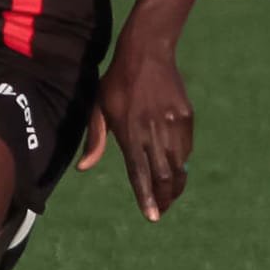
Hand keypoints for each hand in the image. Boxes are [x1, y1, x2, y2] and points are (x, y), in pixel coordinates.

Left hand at [76, 39, 192, 221]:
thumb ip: (94, 139)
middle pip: (162, 174)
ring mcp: (172, 122)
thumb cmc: (116, 83)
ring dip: (174, 184)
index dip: (145, 197)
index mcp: (127, 131)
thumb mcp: (99, 108)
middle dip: (164, 197)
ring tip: (169, 194)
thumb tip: (83, 168)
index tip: (152, 216)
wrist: (146, 53)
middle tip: (162, 210)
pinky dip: (180, 162)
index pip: (138, 172)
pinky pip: (185, 148)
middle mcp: (151, 129)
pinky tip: (174, 167)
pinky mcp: (185, 116)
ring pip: (177, 164)